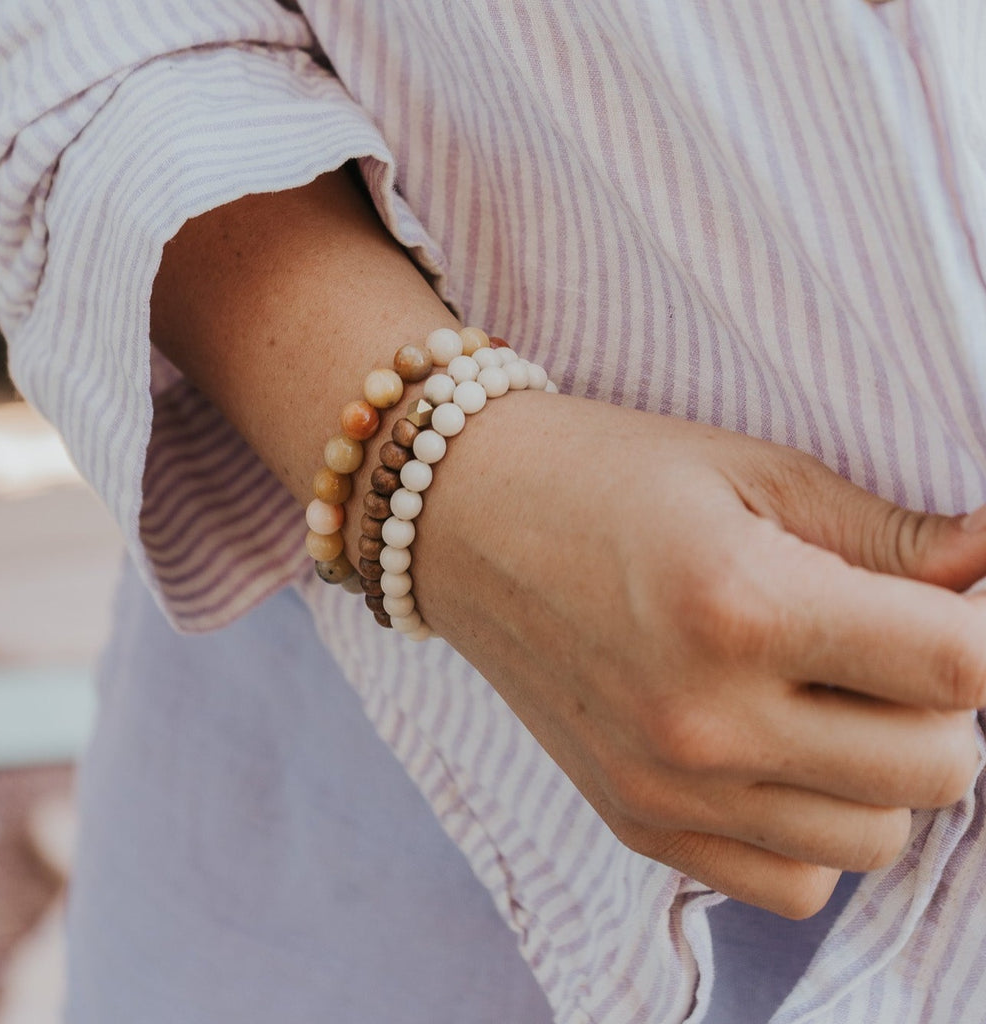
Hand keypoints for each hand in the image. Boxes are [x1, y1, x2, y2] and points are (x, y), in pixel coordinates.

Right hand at [414, 391, 985, 917]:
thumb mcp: (751, 471)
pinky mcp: (635, 821)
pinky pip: (793, 885)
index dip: (978, 628)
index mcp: (738, 604)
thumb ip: (889, 532)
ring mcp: (665, 786)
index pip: (961, 666)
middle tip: (883, 642)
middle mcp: (702, 718)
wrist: (468, 520)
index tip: (945, 601)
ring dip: (883, 770)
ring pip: (877, 838)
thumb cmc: (606, 475)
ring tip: (826, 698)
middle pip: (939, 766)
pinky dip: (813, 829)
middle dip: (943, 702)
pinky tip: (776, 754)